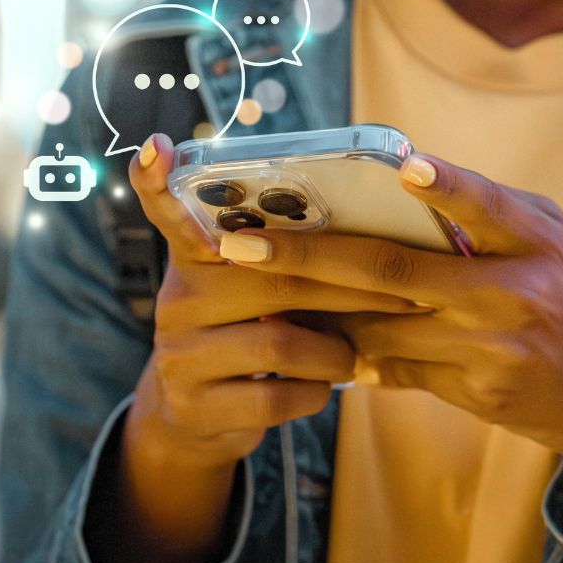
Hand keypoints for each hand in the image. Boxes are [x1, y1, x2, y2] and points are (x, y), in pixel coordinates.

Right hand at [125, 134, 431, 470]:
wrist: (198, 416)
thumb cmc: (247, 333)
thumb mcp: (251, 290)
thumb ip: (282, 258)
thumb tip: (372, 235)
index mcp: (195, 257)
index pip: (168, 210)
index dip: (158, 180)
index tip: (158, 147)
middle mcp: (179, 298)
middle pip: (272, 277)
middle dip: (350, 290)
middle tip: (405, 296)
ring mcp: (180, 354)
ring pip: (278, 344)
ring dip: (333, 352)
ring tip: (353, 354)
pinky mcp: (195, 406)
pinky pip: (274, 398)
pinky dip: (314, 393)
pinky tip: (320, 387)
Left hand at [216, 151, 562, 505]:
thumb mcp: (557, 241)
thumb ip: (492, 213)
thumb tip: (408, 184)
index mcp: (536, 244)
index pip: (484, 206)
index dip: (443, 184)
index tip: (399, 165)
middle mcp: (508, 296)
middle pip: (391, 272)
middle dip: (307, 257)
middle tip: (242, 244)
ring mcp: (486, 351)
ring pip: (376, 326)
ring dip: (312, 309)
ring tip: (250, 288)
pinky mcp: (471, 393)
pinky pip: (394, 367)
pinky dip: (350, 351)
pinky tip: (305, 338)